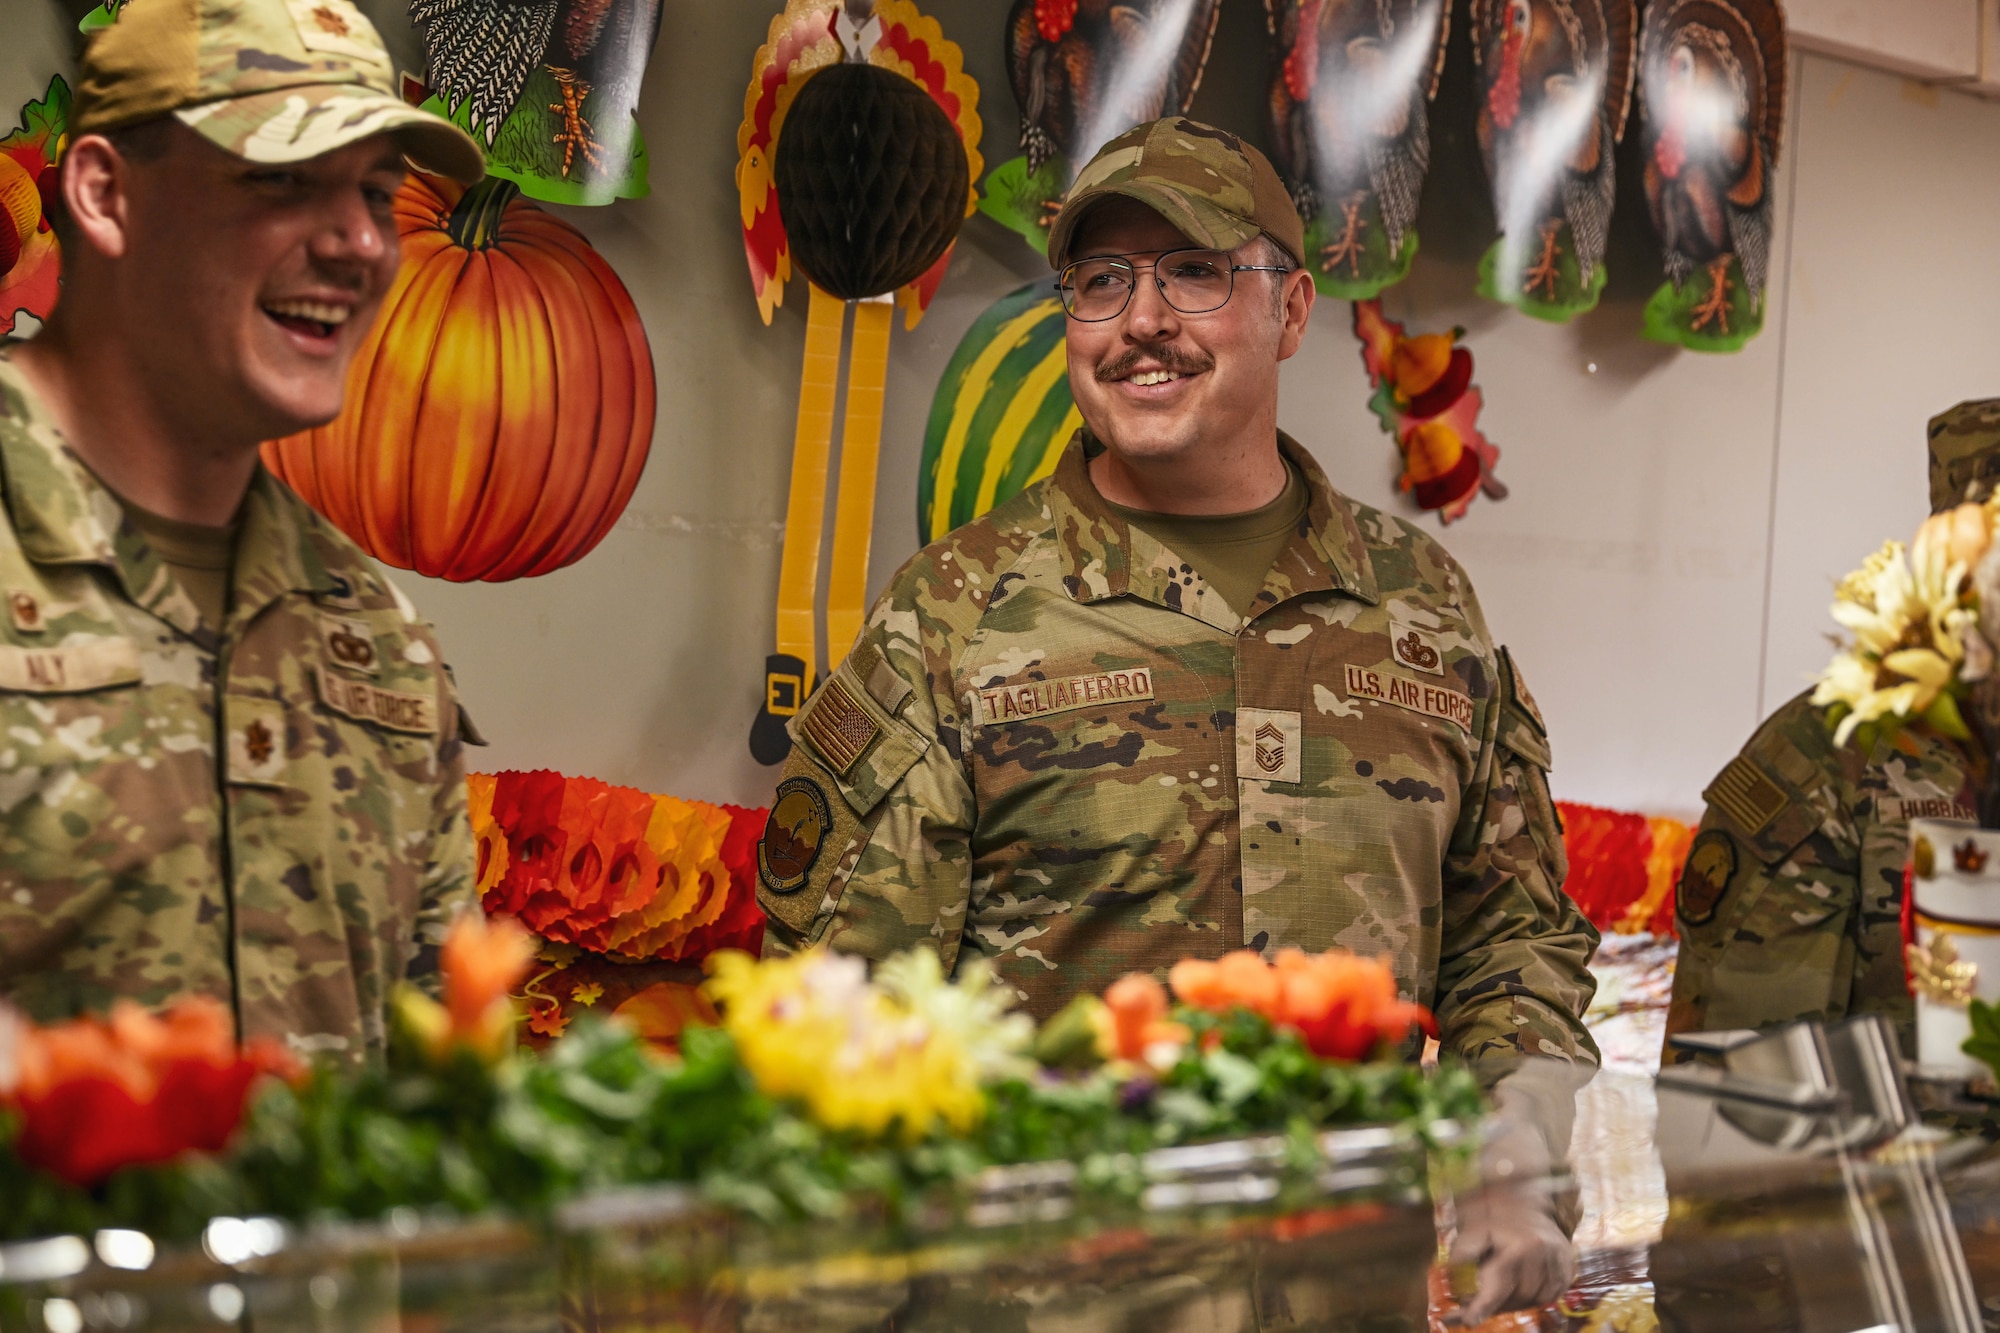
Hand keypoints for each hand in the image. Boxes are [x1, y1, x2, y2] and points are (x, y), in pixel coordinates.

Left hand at [1447, 1183, 1574, 1323]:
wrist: (1524, 1194)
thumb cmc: (1493, 1211)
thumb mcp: (1472, 1227)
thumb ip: (1462, 1254)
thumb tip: (1451, 1282)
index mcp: (1520, 1245)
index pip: (1499, 1285)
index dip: (1482, 1306)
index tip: (1467, 1321)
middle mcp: (1545, 1254)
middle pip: (1516, 1297)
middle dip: (1492, 1303)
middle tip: (1469, 1304)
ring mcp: (1561, 1261)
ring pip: (1533, 1300)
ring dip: (1511, 1300)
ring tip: (1493, 1288)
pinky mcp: (1568, 1266)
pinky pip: (1549, 1295)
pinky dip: (1530, 1296)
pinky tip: (1516, 1284)